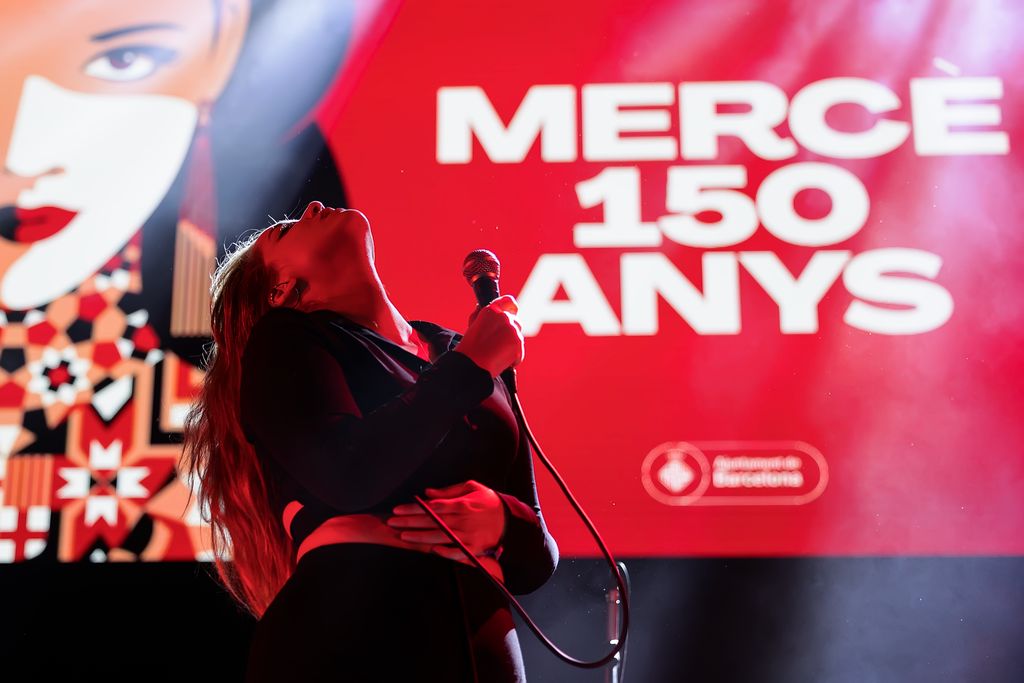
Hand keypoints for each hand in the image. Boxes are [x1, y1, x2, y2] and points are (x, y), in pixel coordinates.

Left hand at [387, 479, 506, 558]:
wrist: (511, 520)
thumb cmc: (489, 501)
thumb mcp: (471, 488)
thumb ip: (449, 491)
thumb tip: (428, 493)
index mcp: (461, 504)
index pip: (431, 507)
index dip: (413, 508)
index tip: (397, 510)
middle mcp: (462, 520)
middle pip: (431, 522)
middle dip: (409, 522)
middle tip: (391, 522)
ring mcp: (467, 536)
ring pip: (439, 537)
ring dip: (419, 537)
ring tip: (403, 536)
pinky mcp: (474, 548)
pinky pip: (456, 552)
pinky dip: (444, 552)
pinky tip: (430, 550)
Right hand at [456, 294, 523, 376]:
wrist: (471, 365)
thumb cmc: (469, 349)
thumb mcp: (473, 326)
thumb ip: (483, 315)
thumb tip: (484, 308)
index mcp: (491, 310)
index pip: (508, 301)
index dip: (511, 307)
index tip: (512, 312)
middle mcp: (504, 317)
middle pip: (516, 322)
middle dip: (510, 332)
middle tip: (497, 344)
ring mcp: (513, 330)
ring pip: (517, 338)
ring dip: (511, 346)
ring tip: (496, 354)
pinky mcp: (518, 344)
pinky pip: (519, 352)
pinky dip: (513, 358)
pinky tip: (500, 361)